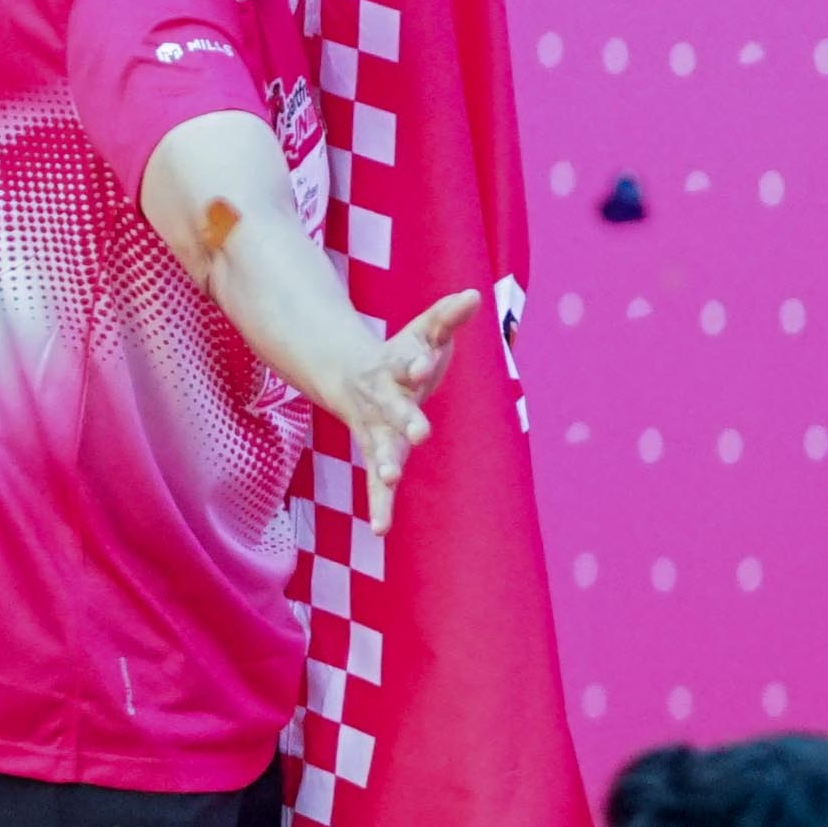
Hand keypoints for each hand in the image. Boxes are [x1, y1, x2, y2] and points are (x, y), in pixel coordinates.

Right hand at [320, 286, 482, 531]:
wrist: (352, 378)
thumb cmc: (400, 355)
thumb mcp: (424, 331)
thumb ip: (448, 316)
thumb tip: (475, 295)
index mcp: (395, 366)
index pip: (408, 361)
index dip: (415, 362)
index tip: (422, 364)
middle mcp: (383, 399)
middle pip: (395, 408)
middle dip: (406, 419)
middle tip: (421, 432)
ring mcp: (377, 429)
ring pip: (379, 447)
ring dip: (384, 463)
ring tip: (389, 477)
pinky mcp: (377, 453)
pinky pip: (375, 484)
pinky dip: (378, 506)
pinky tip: (380, 531)